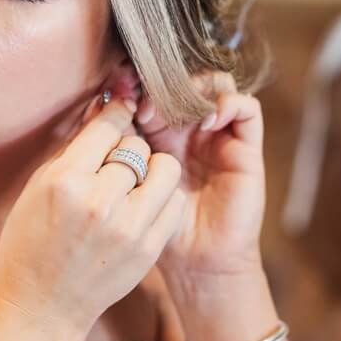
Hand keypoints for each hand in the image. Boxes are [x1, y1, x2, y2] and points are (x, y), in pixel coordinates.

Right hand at [0, 90, 188, 339]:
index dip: (115, 113)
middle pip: (137, 146)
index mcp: (64, 183)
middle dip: (128, 146)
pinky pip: (172, 202)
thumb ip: (71, 152)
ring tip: (134, 181)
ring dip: (153, 168)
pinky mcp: (149, 247)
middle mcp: (100, 203)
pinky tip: (142, 204)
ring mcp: (129, 228)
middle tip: (116, 157)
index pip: (106, 128)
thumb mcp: (37, 190)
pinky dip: (161, 196)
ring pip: (165, 169)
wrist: (42, 305)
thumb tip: (102, 111)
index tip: (119, 111)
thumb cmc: (30, 243)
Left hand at [125, 68, 267, 281]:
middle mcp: (190, 130)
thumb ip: (115, 143)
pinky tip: (208, 121)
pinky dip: (229, 103)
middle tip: (145, 99)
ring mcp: (219, 136)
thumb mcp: (126, 178)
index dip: (138, 82)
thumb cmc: (152, 224)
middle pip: (183, 80)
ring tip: (176, 108)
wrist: (193, 260)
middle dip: (164, 82)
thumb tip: (94, 103)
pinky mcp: (247, 148)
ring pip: (216, 86)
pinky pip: (247, 109)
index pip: (154, 87)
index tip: (120, 89)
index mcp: (159, 132)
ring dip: (197, 87)